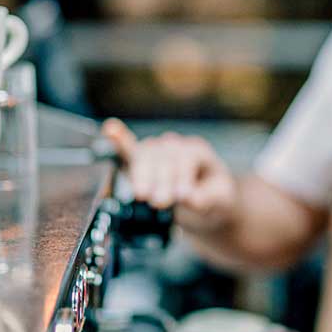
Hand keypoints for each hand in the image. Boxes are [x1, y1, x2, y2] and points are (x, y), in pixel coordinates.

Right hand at [102, 120, 237, 229]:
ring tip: (143, 196)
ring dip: (143, 175)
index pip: (186, 158)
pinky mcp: (139, 161)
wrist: (204, 202)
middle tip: (160, 202)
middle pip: (164, 157)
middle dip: (161, 180)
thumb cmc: (213, 197)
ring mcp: (155, 150)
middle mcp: (174, 145)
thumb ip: (207, 198)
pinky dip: (119, 140)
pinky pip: (128, 148)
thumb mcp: (221, 200)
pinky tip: (110, 130)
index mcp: (197, 151)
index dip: (183, 176)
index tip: (182, 196)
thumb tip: (188, 198)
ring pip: (145, 156)